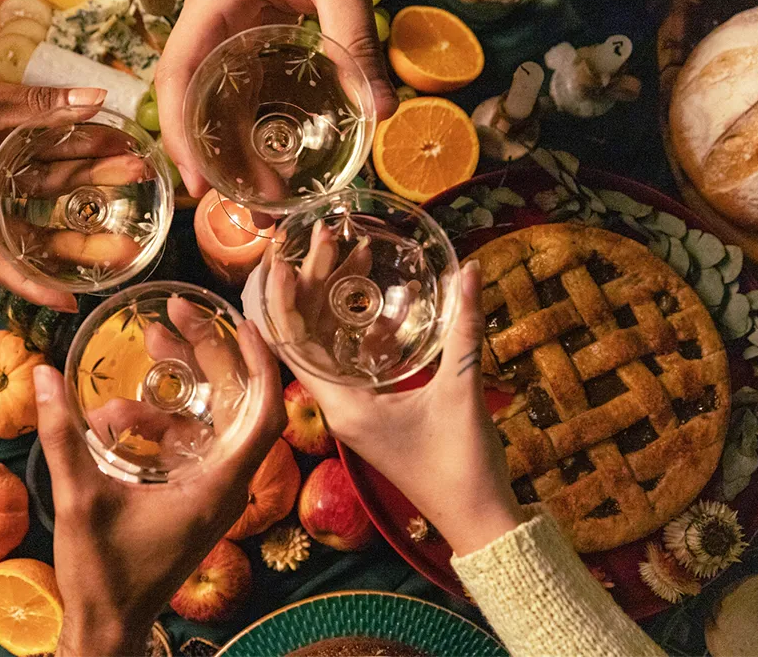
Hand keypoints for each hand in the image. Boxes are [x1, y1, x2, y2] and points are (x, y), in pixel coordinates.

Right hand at [0, 0, 119, 310]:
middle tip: (128, 245)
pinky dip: (70, 152)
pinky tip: (108, 143)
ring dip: (89, 179)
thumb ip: (40, 105)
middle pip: (31, 231)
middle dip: (81, 236)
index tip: (69, 303)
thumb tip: (97, 98)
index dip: (33, 285)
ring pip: (44, 189)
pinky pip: (39, 159)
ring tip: (135, 170)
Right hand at [34, 321, 284, 656]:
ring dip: (176, 387)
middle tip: (170, 317)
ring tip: (142, 351)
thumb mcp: (80, 500)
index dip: (261, 365)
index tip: (243, 323)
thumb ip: (62, 436)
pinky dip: (160, 422)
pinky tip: (116, 413)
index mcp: (218, 486)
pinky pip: (187, 443)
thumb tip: (42, 374)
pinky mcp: (192, 496)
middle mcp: (225, 485)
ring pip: (207, 420)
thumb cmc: (103, 574)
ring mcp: (210, 491)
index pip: (264, 415)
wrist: (108, 626)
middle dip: (207, 355)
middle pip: (235, 404)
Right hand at [156, 0, 398, 197]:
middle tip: (255, 214)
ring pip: (220, 103)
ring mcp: (231, 30)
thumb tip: (382, 111)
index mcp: (216, 3)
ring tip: (272, 203)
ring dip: (239, 155)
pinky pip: (246, 90)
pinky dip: (258, 130)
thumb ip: (355, 36)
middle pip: (196, 103)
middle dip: (217, 163)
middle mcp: (212, 22)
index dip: (182, 134)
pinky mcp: (254, 35)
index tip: (201, 184)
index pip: (178, 75)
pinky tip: (281, 162)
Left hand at [271, 259, 524, 555]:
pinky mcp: (372, 412)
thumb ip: (464, 330)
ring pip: (331, 345)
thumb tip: (469, 270)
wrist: (477, 520)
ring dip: (338, 302)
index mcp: (342, 404)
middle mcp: (337, 406)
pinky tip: (386, 302)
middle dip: (314, 285)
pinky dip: (365, 330)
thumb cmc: (462, 464)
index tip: (280, 258)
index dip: (282, 300)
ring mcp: (353, 409)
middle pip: (308, 336)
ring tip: (351, 253)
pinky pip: (356, 361)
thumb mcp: (462, 391)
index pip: (292, 345)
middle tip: (325, 237)